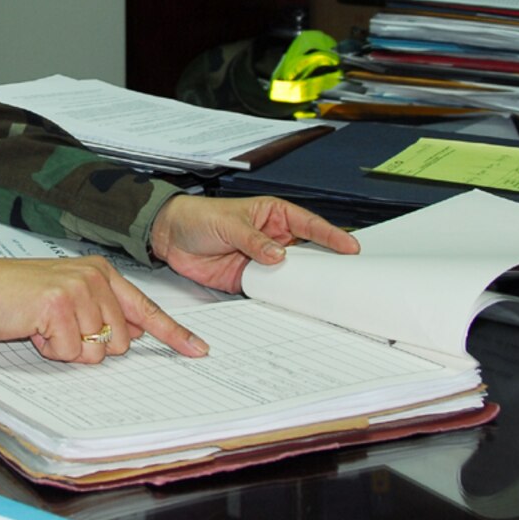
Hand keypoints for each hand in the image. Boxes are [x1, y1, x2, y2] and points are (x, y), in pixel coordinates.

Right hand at [0, 254, 207, 362]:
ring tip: (43, 326)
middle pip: (119, 342)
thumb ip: (103, 309)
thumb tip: (134, 333)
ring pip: (95, 351)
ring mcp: (78, 290)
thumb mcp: (68, 294)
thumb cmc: (20, 295)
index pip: (146, 308)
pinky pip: (69, 352)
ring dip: (66, 349)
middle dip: (88, 346)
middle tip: (57, 328)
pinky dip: (49, 350)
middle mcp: (95, 278)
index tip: (198, 350)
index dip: (173, 334)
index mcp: (101, 273)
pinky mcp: (58, 307)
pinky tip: (34, 329)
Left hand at [148, 194, 357, 293]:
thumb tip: (277, 254)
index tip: (349, 247)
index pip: (309, 225)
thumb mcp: (228, 223)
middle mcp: (272, 238)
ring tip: (324, 295)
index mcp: (273, 215)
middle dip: (325, 264)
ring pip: (291, 274)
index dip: (330, 236)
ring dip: (302, 284)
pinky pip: (270, 290)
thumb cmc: (198, 216)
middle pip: (307, 253)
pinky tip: (291, 304)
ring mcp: (262, 261)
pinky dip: (279, 298)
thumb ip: (253, 239)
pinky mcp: (248, 279)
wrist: (169, 235)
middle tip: (345, 277)